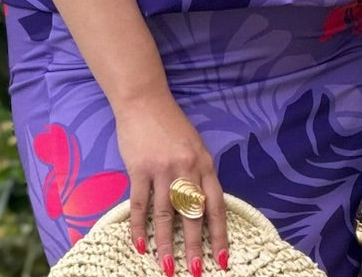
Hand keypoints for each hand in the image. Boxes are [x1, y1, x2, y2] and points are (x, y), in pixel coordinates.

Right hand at [115, 94, 227, 274]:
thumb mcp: (194, 147)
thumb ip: (199, 174)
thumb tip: (202, 208)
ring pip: (166, 214)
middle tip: (196, 271)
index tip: (222, 258)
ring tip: (168, 268)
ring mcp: (162, 169)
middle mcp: (187, 168)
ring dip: (166, 244)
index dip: (220, 233)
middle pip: (192, 213)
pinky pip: (141, 204)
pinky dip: (139, 227)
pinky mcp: (139, 169)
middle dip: (195, 245)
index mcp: (204, 163)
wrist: (144, 101)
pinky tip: (139, 246)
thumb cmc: (171, 126)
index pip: (216, 204)